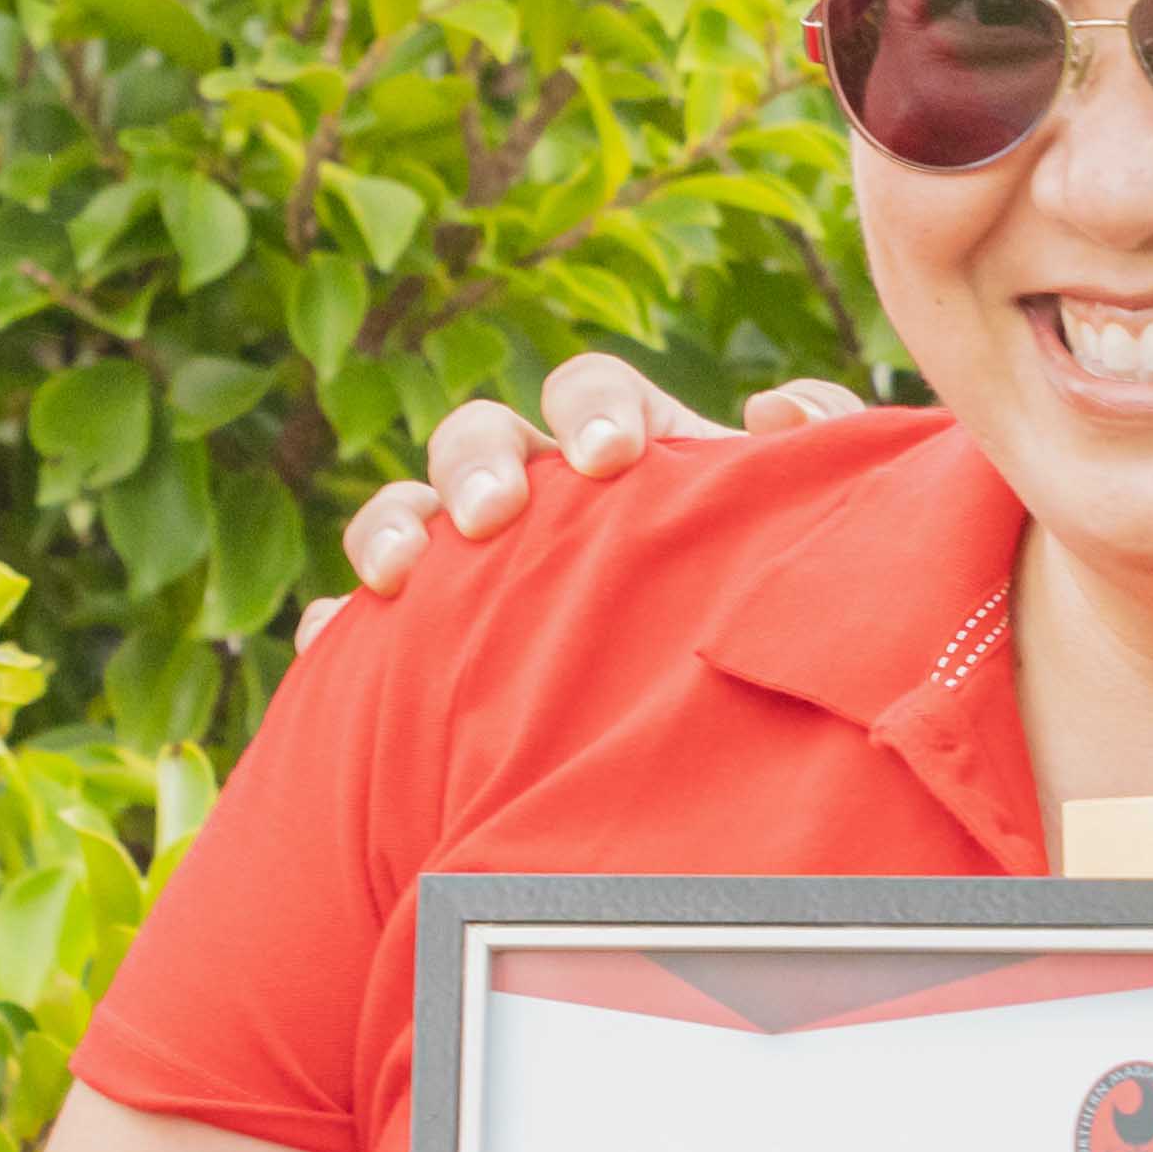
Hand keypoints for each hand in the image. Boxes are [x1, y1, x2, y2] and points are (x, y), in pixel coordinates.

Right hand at [330, 351, 864, 602]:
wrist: (729, 757)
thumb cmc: (765, 614)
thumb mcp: (809, 534)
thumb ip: (824, 453)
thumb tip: (772, 412)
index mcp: (627, 460)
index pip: (589, 395)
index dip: (593, 407)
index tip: (616, 459)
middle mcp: (541, 505)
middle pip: (479, 438)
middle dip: (479, 463)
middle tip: (498, 515)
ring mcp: (474, 577)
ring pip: (405, 517)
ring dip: (394, 524)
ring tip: (401, 576)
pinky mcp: (422, 655)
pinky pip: (354, 632)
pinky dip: (332, 629)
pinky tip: (328, 642)